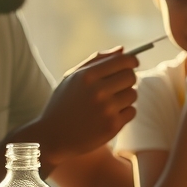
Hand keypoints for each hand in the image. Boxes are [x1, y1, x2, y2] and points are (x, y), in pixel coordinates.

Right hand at [31, 47, 138, 161]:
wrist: (52, 137)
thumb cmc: (63, 104)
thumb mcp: (72, 78)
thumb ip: (97, 61)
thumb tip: (122, 50)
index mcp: (87, 76)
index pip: (124, 60)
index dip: (131, 61)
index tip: (132, 65)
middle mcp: (98, 91)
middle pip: (131, 76)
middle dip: (127, 79)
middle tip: (117, 86)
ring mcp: (107, 109)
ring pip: (133, 94)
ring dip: (125, 97)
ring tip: (109, 103)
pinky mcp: (113, 126)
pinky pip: (132, 111)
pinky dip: (124, 113)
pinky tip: (109, 115)